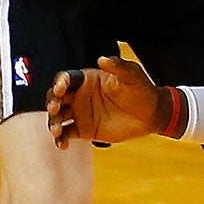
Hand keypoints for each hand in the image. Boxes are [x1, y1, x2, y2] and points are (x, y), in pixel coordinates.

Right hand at [48, 54, 171, 148]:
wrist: (151, 115)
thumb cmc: (142, 91)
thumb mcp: (133, 76)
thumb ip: (119, 67)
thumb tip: (102, 59)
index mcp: (87, 79)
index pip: (66, 78)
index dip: (60, 82)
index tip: (62, 89)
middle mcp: (79, 95)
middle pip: (56, 96)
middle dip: (52, 101)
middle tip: (55, 108)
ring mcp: (80, 113)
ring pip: (58, 116)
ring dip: (53, 122)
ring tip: (57, 130)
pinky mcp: (83, 130)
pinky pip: (67, 134)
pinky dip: (61, 140)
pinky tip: (63, 145)